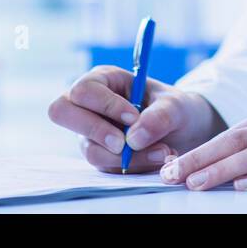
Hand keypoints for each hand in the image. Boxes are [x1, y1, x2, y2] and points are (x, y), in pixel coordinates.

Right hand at [47, 66, 226, 173]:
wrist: (184, 130)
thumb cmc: (174, 108)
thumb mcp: (176, 105)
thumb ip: (160, 116)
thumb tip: (133, 139)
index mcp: (103, 80)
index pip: (84, 90)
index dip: (104, 105)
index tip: (133, 117)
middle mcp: (90, 105)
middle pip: (62, 113)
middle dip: (95, 131)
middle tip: (124, 143)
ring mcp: (91, 133)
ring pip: (90, 149)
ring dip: (126, 157)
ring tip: (163, 152)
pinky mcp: (101, 155)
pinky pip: (107, 167)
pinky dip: (133, 167)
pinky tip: (158, 158)